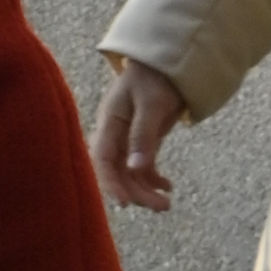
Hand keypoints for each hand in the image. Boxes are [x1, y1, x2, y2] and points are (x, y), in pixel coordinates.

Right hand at [90, 57, 184, 211]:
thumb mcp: (152, 104)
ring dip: (146, 190)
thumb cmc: (155, 77)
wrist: (164, 62)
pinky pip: (142, 167)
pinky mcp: (140, 142)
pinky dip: (154, 179)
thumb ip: (144, 135)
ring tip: (167, 204)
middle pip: (118, 172)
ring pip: (130, 174)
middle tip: (161, 207)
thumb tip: (136, 168)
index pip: (103, 159)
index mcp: (109, 122)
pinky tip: (168, 187)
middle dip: (137, 192)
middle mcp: (114, 135)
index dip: (111, 182)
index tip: (126, 203)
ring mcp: (126, 140)